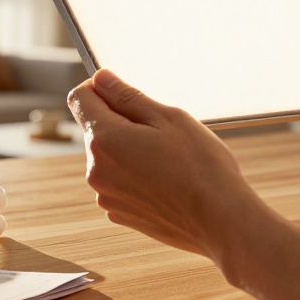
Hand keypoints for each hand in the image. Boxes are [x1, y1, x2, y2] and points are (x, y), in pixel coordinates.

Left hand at [67, 69, 265, 258]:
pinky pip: (119, 183)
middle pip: (97, 129)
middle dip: (122, 122)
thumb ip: (127, 96)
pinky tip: (165, 182)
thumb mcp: (168, 117)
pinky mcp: (119, 214)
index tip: (127, 94)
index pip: (80, 98)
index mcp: (105, 139)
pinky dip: (135, 176)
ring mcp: (106, 195)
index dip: (101, 88)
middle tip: (162, 132)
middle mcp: (96, 169)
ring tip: (168, 160)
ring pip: (110, 157)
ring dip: (129, 150)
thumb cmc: (200, 165)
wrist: (220, 220)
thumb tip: (100, 78)